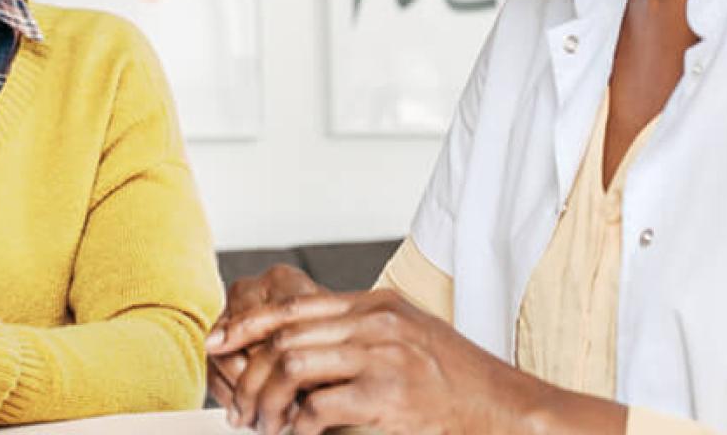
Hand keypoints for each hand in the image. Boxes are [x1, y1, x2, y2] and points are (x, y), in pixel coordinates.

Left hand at [208, 289, 628, 434]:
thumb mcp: (410, 337)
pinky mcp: (389, 395)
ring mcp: (384, 355)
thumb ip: (363, 332)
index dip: (249, 323)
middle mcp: (377, 322)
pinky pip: (320, 408)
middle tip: (234, 404)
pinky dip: (298, 426)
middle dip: (248, 371)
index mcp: (378, 304)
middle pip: (287, 334)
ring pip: (294, 367)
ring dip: (268, 403)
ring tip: (261, 426)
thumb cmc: (460, 381)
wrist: (507, 408)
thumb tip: (305, 347)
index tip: (219, 341)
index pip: (295, 304)